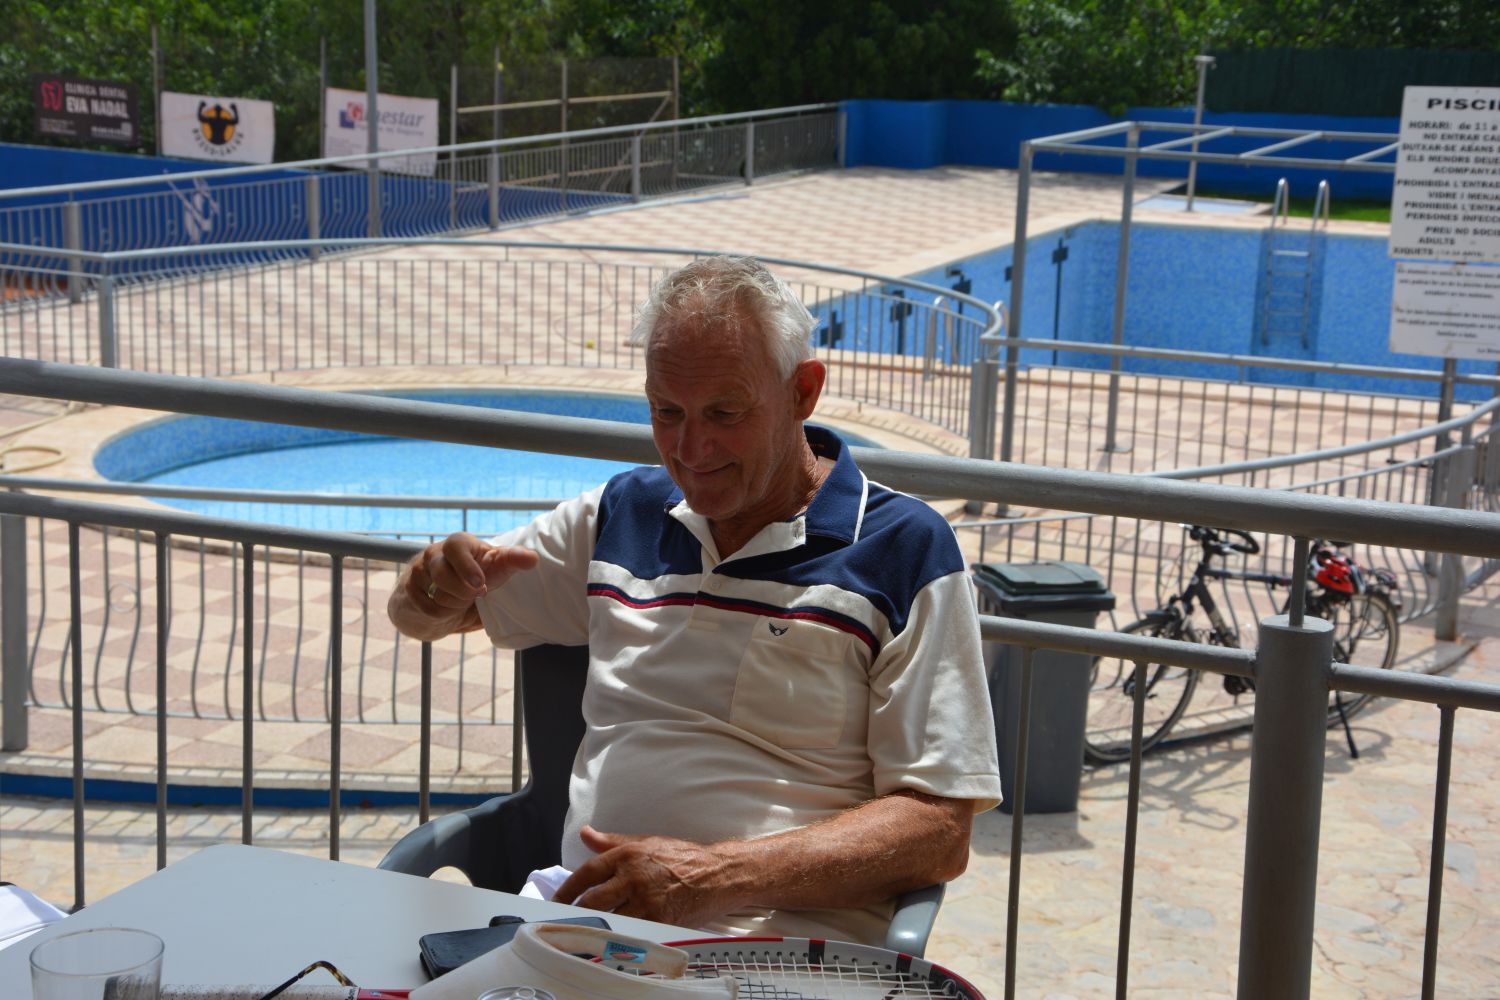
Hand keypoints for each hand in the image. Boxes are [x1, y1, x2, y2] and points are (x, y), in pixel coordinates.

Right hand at [389, 532, 538, 640]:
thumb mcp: (495, 570)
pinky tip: (445, 608)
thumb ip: (512, 562)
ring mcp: (418, 570)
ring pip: (436, 592)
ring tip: (461, 601)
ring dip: (453, 604)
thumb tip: (533, 558)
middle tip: (477, 595)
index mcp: (459, 544)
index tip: (481, 585)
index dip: (468, 567)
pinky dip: (441, 614)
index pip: (458, 546)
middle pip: (443, 573)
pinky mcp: (407, 590)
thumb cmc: (474, 580)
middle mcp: (435, 553)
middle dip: (463, 592)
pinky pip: (427, 607)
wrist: (440, 604)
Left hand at [553, 826, 743, 929]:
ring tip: (581, 934)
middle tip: (563, 921)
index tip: (556, 901)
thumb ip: (612, 842)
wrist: (718, 873)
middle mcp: (634, 876)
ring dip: (594, 928)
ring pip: (609, 919)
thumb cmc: (683, 857)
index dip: (567, 889)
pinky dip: (618, 937)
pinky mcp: (659, 920)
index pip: (587, 873)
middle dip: (575, 913)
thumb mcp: (646, 842)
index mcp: (627, 854)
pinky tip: (609, 942)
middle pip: (593, 900)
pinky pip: (631, 932)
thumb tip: (586, 834)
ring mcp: (646, 900)